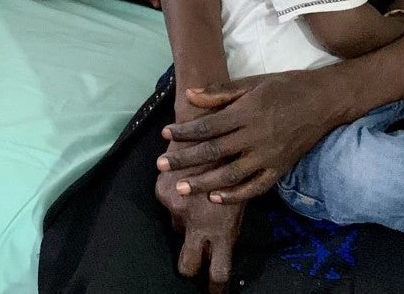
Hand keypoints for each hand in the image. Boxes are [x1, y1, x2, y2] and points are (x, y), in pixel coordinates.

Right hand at [156, 163, 244, 291]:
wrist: (209, 126)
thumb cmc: (237, 159)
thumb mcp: (241, 195)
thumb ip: (229, 222)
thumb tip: (222, 243)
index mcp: (222, 227)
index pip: (218, 271)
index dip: (216, 286)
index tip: (216, 292)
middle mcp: (196, 222)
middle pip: (188, 265)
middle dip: (192, 268)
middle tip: (197, 266)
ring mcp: (177, 209)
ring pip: (177, 229)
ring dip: (185, 222)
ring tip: (196, 203)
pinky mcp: (162, 192)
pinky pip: (168, 206)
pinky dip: (176, 200)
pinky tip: (186, 182)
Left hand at [158, 69, 340, 203]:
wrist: (325, 101)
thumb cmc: (286, 86)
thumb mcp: (254, 81)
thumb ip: (221, 91)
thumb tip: (190, 94)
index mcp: (247, 112)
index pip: (208, 126)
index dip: (185, 131)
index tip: (164, 134)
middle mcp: (255, 137)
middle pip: (213, 152)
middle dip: (184, 159)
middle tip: (161, 166)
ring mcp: (268, 156)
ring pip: (230, 175)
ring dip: (204, 182)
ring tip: (182, 187)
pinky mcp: (280, 169)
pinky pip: (255, 188)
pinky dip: (235, 195)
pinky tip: (216, 197)